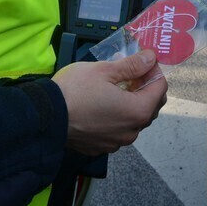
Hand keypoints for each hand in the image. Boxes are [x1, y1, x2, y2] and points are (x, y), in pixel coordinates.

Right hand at [53, 50, 167, 155]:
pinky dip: (117, 117)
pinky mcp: (101, 147)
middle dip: (145, 88)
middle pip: (150, 107)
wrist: (45, 117)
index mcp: (136, 111)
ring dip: (131, 103)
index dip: (154, 72)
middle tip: (131, 72)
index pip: (160, 89)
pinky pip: (118, 130)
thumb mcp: (104, 70)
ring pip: (134, 120)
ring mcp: (116, 142)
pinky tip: (103, 105)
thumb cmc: (74, 91)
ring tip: (116, 87)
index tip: (144, 61)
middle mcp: (131, 131)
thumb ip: (132, 65)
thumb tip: (151, 58)